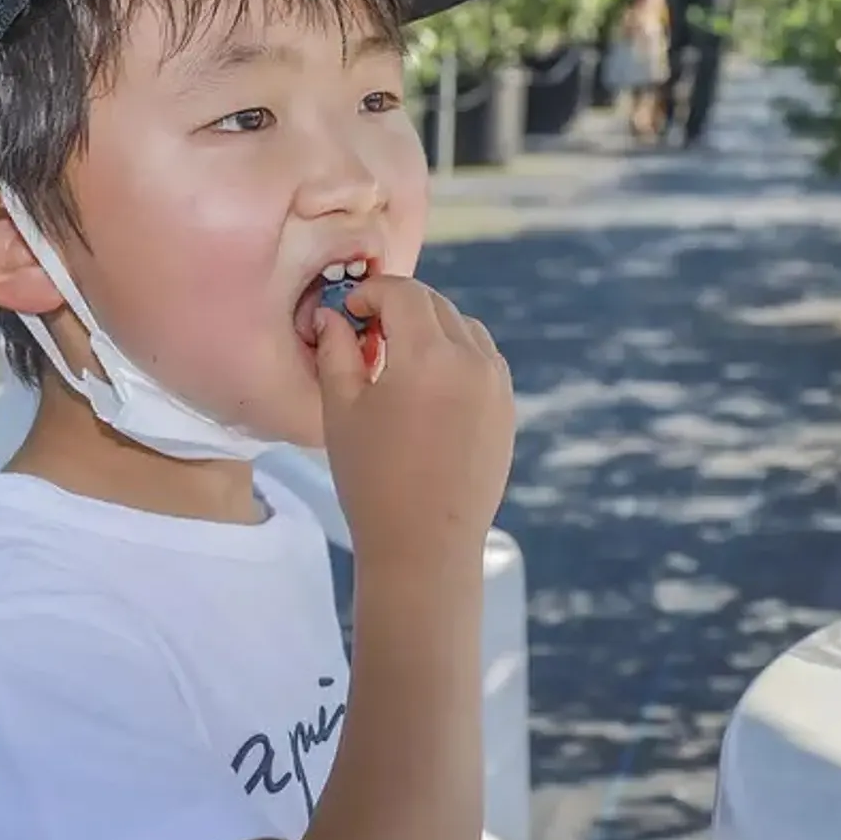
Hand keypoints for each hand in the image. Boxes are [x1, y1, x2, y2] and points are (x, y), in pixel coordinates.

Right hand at [311, 276, 513, 569]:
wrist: (426, 546)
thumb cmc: (372, 480)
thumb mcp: (342, 411)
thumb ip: (336, 352)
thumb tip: (332, 316)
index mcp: (428, 355)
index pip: (403, 293)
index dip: (371, 293)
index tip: (349, 312)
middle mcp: (472, 360)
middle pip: (436, 305)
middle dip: (399, 307)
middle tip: (368, 333)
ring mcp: (497, 385)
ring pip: (465, 328)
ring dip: (431, 327)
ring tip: (400, 359)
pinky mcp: (508, 409)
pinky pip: (484, 359)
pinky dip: (457, 353)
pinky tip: (430, 384)